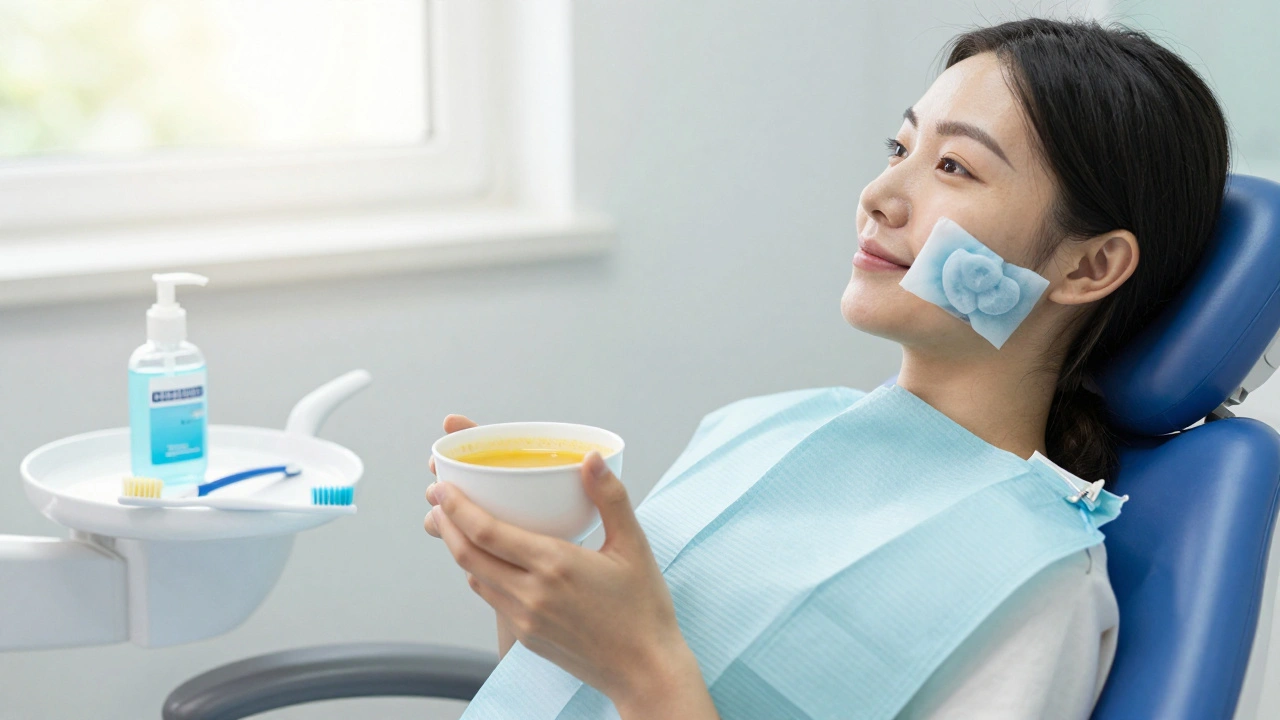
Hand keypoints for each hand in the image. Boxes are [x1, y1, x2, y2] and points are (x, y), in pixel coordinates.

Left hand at [428, 451, 692, 708]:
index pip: (487, 532)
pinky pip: (492, 598)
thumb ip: (610, 498)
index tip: (441, 488)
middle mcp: (532, 593)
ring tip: (454, 524)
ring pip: (476, 577)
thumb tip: (591, 457)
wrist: (645, 670)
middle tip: (436, 501)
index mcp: (555, 564)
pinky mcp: (527, 637)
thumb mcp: (633, 546)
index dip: (457, 508)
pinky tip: (486, 560)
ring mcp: (525, 618)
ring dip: (459, 549)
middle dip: (446, 524)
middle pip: (468, 554)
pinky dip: (480, 573)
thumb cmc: (644, 607)